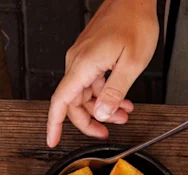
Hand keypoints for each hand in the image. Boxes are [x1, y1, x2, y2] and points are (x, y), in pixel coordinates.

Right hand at [46, 0, 157, 146]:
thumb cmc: (135, 20)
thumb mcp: (132, 62)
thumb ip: (114, 92)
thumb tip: (101, 114)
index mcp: (84, 64)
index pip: (61, 101)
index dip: (54, 124)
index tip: (53, 140)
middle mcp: (78, 61)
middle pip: (73, 102)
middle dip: (90, 121)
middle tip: (106, 132)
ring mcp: (83, 58)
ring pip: (85, 94)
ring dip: (102, 108)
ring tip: (122, 115)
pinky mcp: (90, 55)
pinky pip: (92, 82)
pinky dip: (105, 94)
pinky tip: (120, 99)